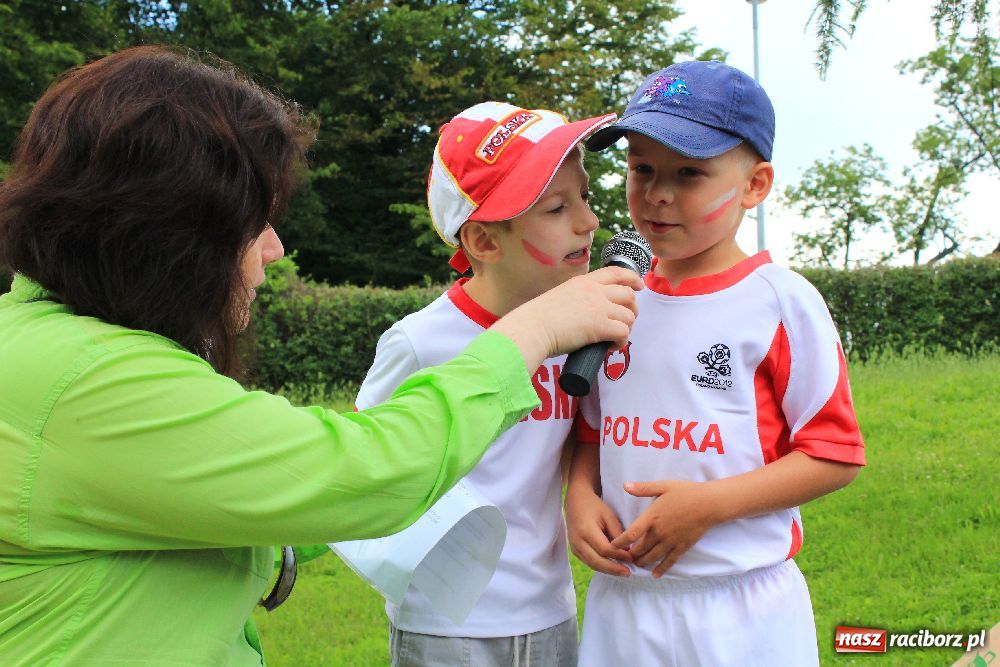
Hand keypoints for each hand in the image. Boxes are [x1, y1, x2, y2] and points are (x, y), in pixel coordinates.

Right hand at [491, 266, 641, 370]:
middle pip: (628, 295)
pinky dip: (621, 342)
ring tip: (613, 339)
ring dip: (626, 328)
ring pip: (629, 315)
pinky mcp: (600, 326)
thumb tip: (585, 316)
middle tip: (624, 323)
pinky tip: (609, 347)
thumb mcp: (560, 297)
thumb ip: (576, 300)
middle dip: (632, 309)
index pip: (616, 273)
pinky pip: (624, 333)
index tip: (639, 285)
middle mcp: (594, 291)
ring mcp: (598, 308)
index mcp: (583, 282)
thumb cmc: (537, 319)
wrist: (531, 329)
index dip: (632, 278)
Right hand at [565, 487, 631, 576]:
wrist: (576, 502)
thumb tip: (627, 551)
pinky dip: (601, 566)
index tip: (631, 558)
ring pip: (592, 564)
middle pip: (596, 561)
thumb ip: (618, 533)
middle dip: (613, 569)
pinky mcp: (574, 551)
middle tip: (628, 572)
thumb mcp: (609, 515)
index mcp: (586, 530)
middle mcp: (577, 541)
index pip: (604, 549)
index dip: (618, 556)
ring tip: (622, 572)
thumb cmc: (595, 507)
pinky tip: (612, 567)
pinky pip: (588, 562)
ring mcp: (574, 547)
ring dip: (608, 570)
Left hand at [610, 480, 721, 577]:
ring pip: (653, 556)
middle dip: (630, 554)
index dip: (619, 542)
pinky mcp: (682, 547)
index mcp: (652, 517)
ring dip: (642, 562)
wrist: (709, 503)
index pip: (631, 533)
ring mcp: (671, 541)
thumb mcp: (662, 486)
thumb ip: (642, 488)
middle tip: (623, 557)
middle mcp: (660, 532)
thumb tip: (624, 485)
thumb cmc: (686, 492)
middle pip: (640, 548)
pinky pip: (670, 561)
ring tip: (636, 565)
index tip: (611, 546)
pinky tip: (656, 575)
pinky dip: (661, 569)